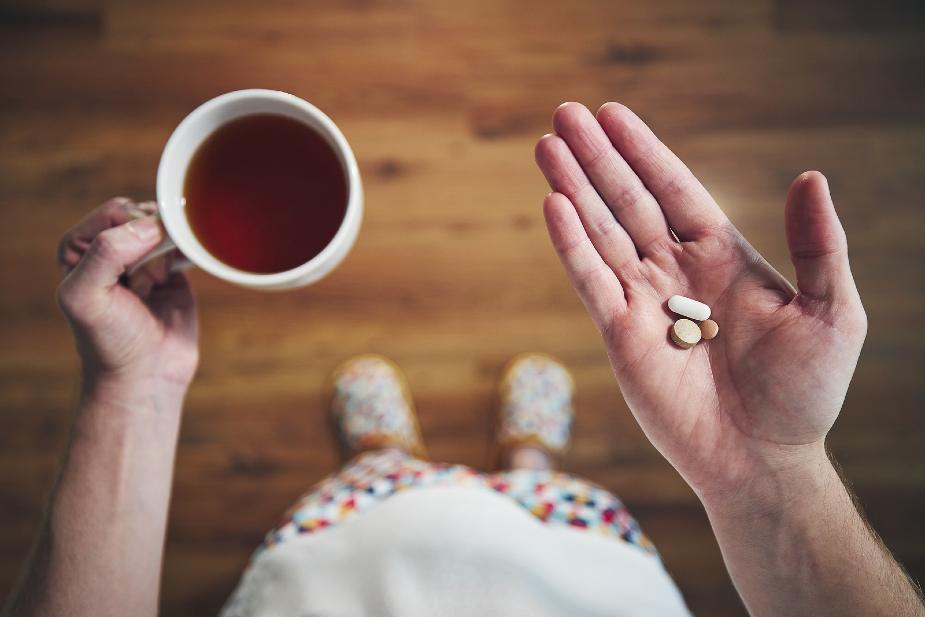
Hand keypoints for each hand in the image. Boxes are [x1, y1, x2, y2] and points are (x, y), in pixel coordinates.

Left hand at [57, 197, 198, 395]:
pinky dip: (193, 250)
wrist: (146, 377)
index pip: (116, 211)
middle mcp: (111, 248)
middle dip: (155, 240)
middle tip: (148, 280)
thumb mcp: (87, 297)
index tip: (136, 268)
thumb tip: (149, 225)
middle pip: (146, 214)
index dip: (134, 230)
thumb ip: (105, 253)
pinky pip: (188, 245)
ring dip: (173, 249)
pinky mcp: (174, 272)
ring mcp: (144, 259)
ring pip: (170, 227)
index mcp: (80, 247)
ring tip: (159, 282)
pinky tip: (185, 270)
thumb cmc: (109, 342)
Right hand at [535, 103, 866, 504]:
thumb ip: (819, 246)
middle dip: (596, 157)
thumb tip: (810, 176)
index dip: (643, 150)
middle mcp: (675, 270)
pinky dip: (571, 244)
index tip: (612, 113)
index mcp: (721, 255)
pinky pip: (590, 281)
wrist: (763, 458)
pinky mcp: (620, 335)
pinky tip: (554, 205)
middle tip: (564, 114)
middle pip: (627, 200)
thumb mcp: (830, 313)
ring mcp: (643, 301)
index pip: (673, 188)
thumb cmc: (803, 392)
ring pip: (600, 232)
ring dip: (574, 188)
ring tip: (547, 146)